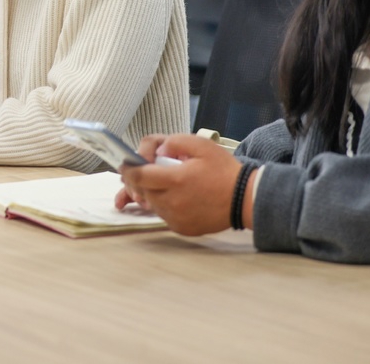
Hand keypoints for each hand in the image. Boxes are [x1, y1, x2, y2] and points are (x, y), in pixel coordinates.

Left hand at [116, 134, 247, 235]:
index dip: (128, 169)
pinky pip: (163, 215)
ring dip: (150, 192)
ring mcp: (176, 218)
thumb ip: (174, 142)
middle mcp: (172, 202)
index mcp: (175, 180)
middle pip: (142, 190)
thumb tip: (157, 150)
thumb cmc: (223, 170)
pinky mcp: (182, 229)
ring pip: (151, 204)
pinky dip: (163, 204)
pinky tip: (173, 195)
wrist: (245, 199)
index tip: (124, 163)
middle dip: (138, 179)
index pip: (139, 176)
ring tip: (160, 181)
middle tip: (142, 169)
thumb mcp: (201, 145)